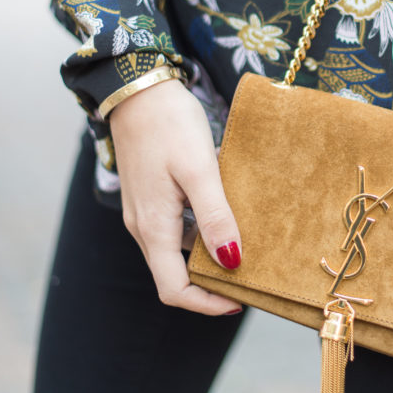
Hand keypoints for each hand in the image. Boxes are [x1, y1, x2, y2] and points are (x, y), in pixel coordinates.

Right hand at [110, 78, 241, 315]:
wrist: (139, 88)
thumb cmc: (169, 124)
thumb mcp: (199, 169)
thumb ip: (215, 216)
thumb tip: (232, 260)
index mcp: (153, 227)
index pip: (174, 290)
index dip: (207, 304)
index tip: (242, 297)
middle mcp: (144, 226)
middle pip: (176, 275)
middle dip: (213, 282)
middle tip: (253, 273)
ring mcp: (145, 211)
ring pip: (178, 250)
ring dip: (210, 252)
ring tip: (249, 240)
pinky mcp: (152, 195)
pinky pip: (177, 226)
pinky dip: (203, 227)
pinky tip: (230, 207)